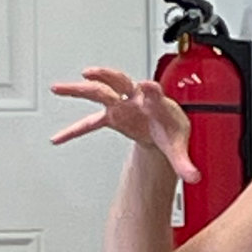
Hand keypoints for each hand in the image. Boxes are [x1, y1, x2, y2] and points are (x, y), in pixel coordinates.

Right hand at [50, 67, 198, 182]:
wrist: (166, 126)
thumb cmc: (172, 128)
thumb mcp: (180, 144)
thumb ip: (185, 162)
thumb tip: (193, 177)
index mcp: (156, 102)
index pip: (155, 93)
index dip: (151, 89)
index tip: (146, 86)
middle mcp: (136, 98)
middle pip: (118, 81)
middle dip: (104, 76)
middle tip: (89, 74)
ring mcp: (122, 104)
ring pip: (99, 91)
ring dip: (78, 90)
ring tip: (57, 88)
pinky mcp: (112, 115)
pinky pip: (90, 122)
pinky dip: (74, 130)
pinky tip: (59, 137)